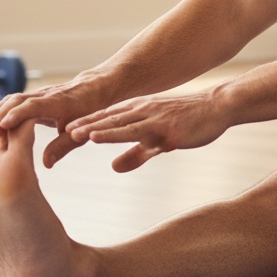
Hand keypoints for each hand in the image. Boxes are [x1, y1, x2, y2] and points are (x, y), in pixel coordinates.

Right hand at [0, 76, 111, 168]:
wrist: (94, 88)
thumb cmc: (90, 111)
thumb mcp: (81, 132)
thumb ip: (63, 146)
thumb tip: (46, 163)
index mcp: (58, 103)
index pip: (33, 106)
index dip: (17, 115)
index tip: (1, 126)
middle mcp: (46, 95)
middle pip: (18, 101)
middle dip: (0, 115)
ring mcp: (39, 94)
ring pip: (13, 99)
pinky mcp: (35, 96)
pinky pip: (14, 101)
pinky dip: (0, 109)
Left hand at [65, 91, 227, 171]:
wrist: (218, 109)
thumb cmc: (190, 123)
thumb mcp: (159, 141)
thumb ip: (137, 154)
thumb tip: (114, 167)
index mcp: (136, 112)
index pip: (101, 119)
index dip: (79, 125)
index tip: (58, 132)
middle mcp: (139, 111)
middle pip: (102, 119)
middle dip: (78, 127)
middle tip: (59, 132)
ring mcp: (151, 118)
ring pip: (115, 123)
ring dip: (92, 128)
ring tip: (70, 134)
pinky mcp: (164, 128)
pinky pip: (135, 131)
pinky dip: (113, 133)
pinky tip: (97, 136)